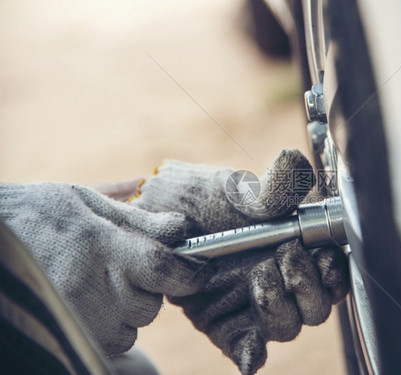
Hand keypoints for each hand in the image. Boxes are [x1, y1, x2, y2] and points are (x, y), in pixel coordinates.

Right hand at [0, 183, 215, 355]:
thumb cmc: (41, 214)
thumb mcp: (89, 201)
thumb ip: (139, 218)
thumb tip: (181, 226)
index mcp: (102, 247)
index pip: (162, 268)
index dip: (190, 272)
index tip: (202, 269)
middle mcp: (92, 287)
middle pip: (154, 303)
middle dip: (152, 287)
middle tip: (127, 267)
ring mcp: (79, 317)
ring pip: (136, 325)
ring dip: (132, 308)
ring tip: (102, 283)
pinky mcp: (73, 334)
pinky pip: (116, 341)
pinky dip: (114, 325)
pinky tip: (94, 301)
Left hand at [130, 149, 349, 373]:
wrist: (157, 218)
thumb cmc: (203, 198)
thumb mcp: (240, 187)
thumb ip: (276, 180)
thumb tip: (297, 165)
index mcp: (297, 250)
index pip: (333, 274)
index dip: (334, 272)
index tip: (322, 255)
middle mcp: (282, 283)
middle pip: (316, 309)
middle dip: (307, 286)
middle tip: (284, 256)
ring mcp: (255, 306)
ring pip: (288, 327)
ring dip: (279, 306)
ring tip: (260, 274)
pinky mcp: (226, 325)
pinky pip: (246, 350)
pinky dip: (252, 357)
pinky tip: (249, 358)